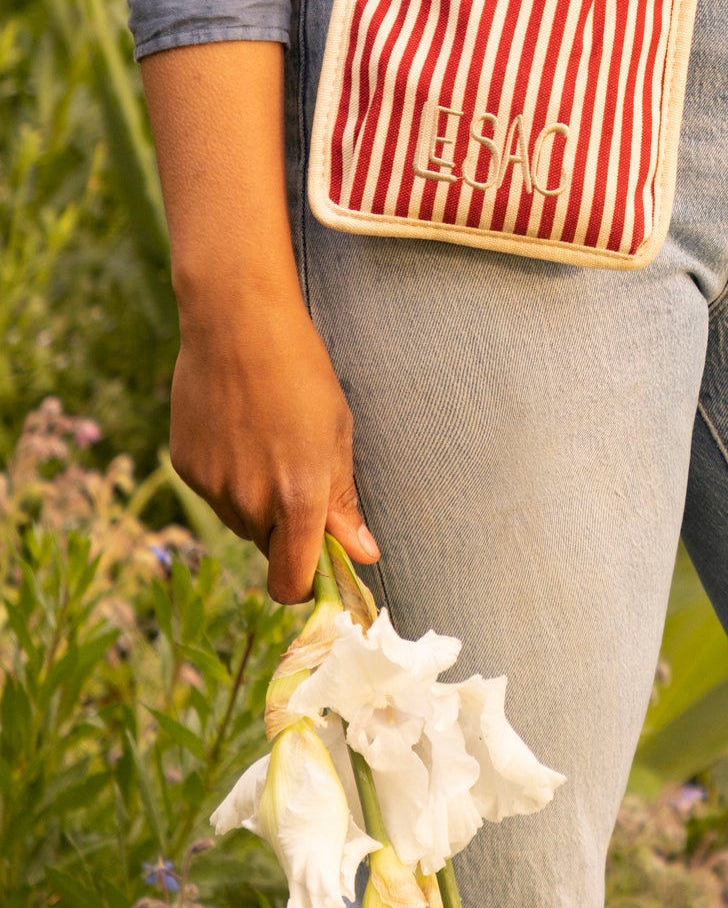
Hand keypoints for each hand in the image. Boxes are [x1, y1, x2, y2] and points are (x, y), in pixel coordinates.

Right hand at [171, 286, 377, 603]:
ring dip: (255, 500)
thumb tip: (363, 555)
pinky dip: (226, 475)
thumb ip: (343, 501)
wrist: (237, 324)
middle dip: (283, 528)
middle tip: (295, 472)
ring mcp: (212, 486)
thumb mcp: (338, 434)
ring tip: (266, 440)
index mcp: (298, 497)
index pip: (290, 583)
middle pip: (266, 547)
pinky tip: (236, 430)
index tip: (315, 566)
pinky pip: (212, 492)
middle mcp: (250, 501)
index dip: (302, 583)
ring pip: (239, 519)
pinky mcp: (185, 467)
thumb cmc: (301, 373)